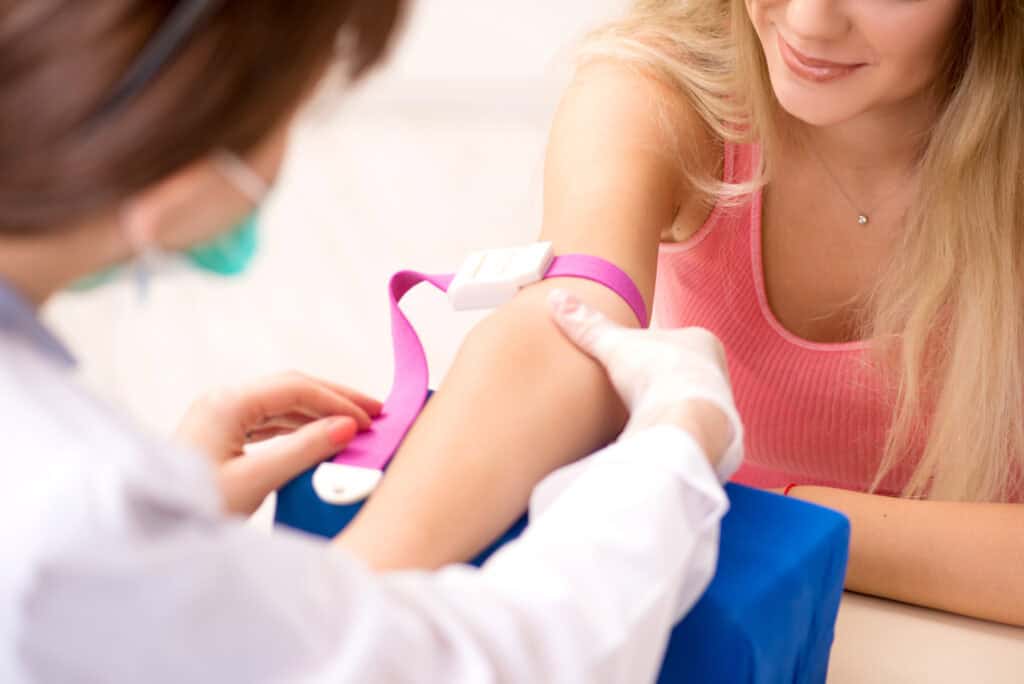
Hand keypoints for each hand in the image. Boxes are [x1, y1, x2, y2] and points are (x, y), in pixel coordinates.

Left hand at [175, 371, 382, 513]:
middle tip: (375, 411)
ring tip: (354, 425)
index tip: (371, 419)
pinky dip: (298, 427)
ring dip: (318, 413)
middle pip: (290, 388)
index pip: (296, 389)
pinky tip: (319, 436)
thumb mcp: (256, 480)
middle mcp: (222, 401)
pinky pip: (267, 422)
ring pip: (280, 404)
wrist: (147, 529)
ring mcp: (219, 416)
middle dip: (334, 399)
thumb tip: (347, 427)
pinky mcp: (218, 436)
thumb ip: (304, 450)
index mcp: (228, 403)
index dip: (338, 401)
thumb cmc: (194, 507)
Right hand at [548, 290, 742, 479]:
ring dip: (662, 407)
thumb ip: (587, 325)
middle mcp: (717, 371)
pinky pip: (687, 429)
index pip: (669, 340)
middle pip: (678, 372)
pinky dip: (668, 431)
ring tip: (637, 416)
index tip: (627, 360)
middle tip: (631, 390)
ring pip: (684, 401)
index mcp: (701, 340)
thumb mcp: (614, 344)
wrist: (685, 424)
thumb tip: (556, 297)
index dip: (645, 349)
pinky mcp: (715, 437)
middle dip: (656, 381)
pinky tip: (651, 436)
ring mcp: (720, 404)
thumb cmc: (657, 375)